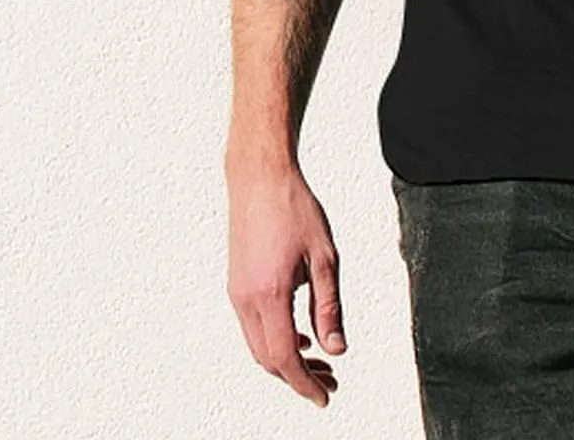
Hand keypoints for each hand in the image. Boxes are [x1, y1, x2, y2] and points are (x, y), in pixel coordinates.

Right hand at [226, 159, 347, 405]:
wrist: (259, 177)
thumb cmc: (294, 208)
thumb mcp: (324, 257)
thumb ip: (329, 307)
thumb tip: (337, 349)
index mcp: (270, 294)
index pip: (285, 358)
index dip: (305, 383)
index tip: (325, 397)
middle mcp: (246, 299)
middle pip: (269, 359)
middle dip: (298, 376)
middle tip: (330, 381)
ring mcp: (237, 292)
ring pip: (258, 345)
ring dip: (286, 359)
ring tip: (320, 361)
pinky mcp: (237, 283)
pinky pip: (253, 326)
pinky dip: (275, 339)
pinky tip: (300, 334)